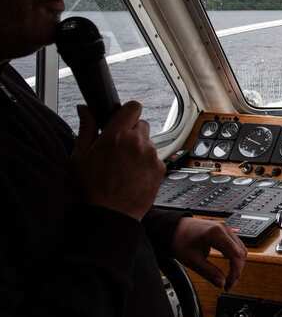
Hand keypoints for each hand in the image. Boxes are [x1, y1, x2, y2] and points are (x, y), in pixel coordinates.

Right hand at [71, 101, 163, 220]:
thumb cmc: (89, 190)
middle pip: (141, 125)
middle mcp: (137, 143)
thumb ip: (86, 129)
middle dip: (130, 133)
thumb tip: (85, 110)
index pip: (133, 107)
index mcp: (116, 136)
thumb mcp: (79, 157)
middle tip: (117, 149)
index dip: (127, 112)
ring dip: (138, 149)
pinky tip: (132, 176)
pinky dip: (146, 164)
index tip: (121, 120)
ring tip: (123, 167)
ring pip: (148, 143)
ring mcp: (151, 156)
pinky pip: (155, 159)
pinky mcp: (160, 170)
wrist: (107, 217)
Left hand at [172, 218, 246, 290]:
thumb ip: (209, 272)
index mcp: (216, 233)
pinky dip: (235, 257)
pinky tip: (230, 266)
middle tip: (229, 284)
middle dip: (237, 270)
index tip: (229, 284)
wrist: (175, 228)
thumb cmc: (181, 240)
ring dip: (237, 264)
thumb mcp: (192, 260)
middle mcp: (224, 229)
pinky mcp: (225, 231)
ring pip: (241, 249)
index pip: (235, 255)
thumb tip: (221, 283)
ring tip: (229, 277)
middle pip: (241, 252)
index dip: (235, 272)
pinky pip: (236, 245)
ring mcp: (226, 229)